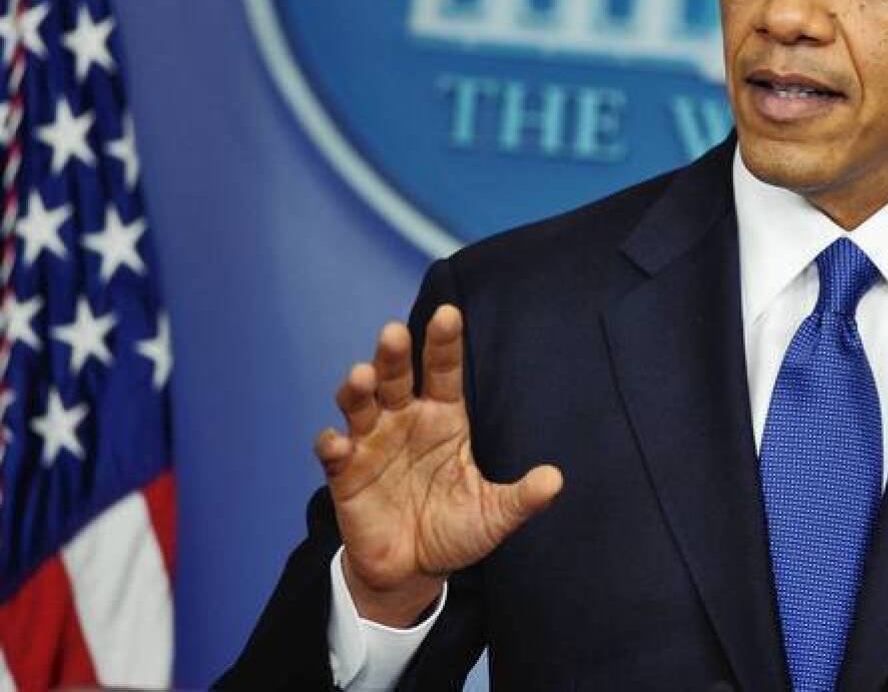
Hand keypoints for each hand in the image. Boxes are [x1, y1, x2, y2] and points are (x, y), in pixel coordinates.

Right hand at [315, 304, 562, 626]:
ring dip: (357, 388)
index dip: (445, 343)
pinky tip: (336, 442)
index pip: (443, 371)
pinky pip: (333, 452)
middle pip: (396, 377)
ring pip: (360, 404)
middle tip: (394, 332)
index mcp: (443, 419)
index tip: (449, 315)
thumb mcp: (492, 515)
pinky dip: (331, 444)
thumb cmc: (455, 531)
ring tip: (361, 377)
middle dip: (393, 354)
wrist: (412, 572)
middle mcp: (404, 420)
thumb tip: (555, 480)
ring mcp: (371, 444)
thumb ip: (520, 498)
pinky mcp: (345, 474)